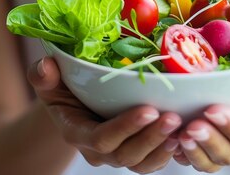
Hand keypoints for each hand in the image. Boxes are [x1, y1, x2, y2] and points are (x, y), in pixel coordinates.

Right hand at [28, 57, 181, 173]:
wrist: (72, 102)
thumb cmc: (61, 86)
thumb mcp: (48, 79)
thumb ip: (42, 75)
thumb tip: (46, 66)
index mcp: (77, 132)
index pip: (101, 138)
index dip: (125, 127)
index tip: (149, 109)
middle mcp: (98, 150)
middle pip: (126, 154)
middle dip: (151, 138)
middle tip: (173, 118)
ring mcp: (118, 153)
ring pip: (142, 162)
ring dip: (163, 147)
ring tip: (183, 129)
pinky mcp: (135, 152)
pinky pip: (152, 161)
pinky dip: (170, 152)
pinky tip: (186, 135)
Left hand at [173, 50, 229, 171]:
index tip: (214, 109)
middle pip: (228, 155)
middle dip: (209, 141)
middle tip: (192, 125)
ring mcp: (225, 151)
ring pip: (207, 161)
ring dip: (192, 150)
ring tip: (178, 131)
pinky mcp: (206, 148)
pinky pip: (190, 158)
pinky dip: (177, 151)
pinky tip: (167, 135)